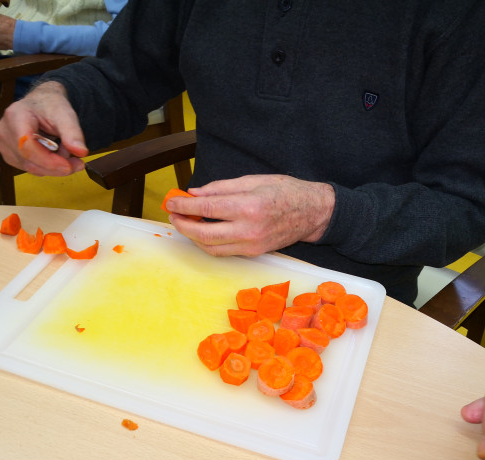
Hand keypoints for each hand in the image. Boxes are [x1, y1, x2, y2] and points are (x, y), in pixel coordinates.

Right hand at [0, 82, 87, 175]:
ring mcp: (4, 144)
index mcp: (15, 116)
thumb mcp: (65, 113)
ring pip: (30, 167)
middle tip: (76, 162)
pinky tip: (53, 154)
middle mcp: (4, 131)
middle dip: (56, 166)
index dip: (49, 161)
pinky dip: (46, 166)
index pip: (27, 146)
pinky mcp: (9, 155)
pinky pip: (30, 168)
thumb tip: (81, 152)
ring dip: (52, 166)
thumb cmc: (50, 105)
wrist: (41, 103)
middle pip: (29, 161)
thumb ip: (73, 132)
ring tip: (64, 150)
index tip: (70, 166)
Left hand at [164, 175, 334, 256]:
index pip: (206, 208)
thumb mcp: (253, 180)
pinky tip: (203, 231)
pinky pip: (224, 251)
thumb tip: (195, 194)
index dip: (184, 205)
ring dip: (193, 237)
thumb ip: (221, 188)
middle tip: (173, 215)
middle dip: (183, 225)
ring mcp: (251, 245)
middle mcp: (248, 230)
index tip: (171, 201)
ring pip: (211, 248)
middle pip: (203, 234)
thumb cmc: (286, 191)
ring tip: (185, 223)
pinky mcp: (254, 253)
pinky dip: (208, 243)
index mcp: (248, 206)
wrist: (313, 213)